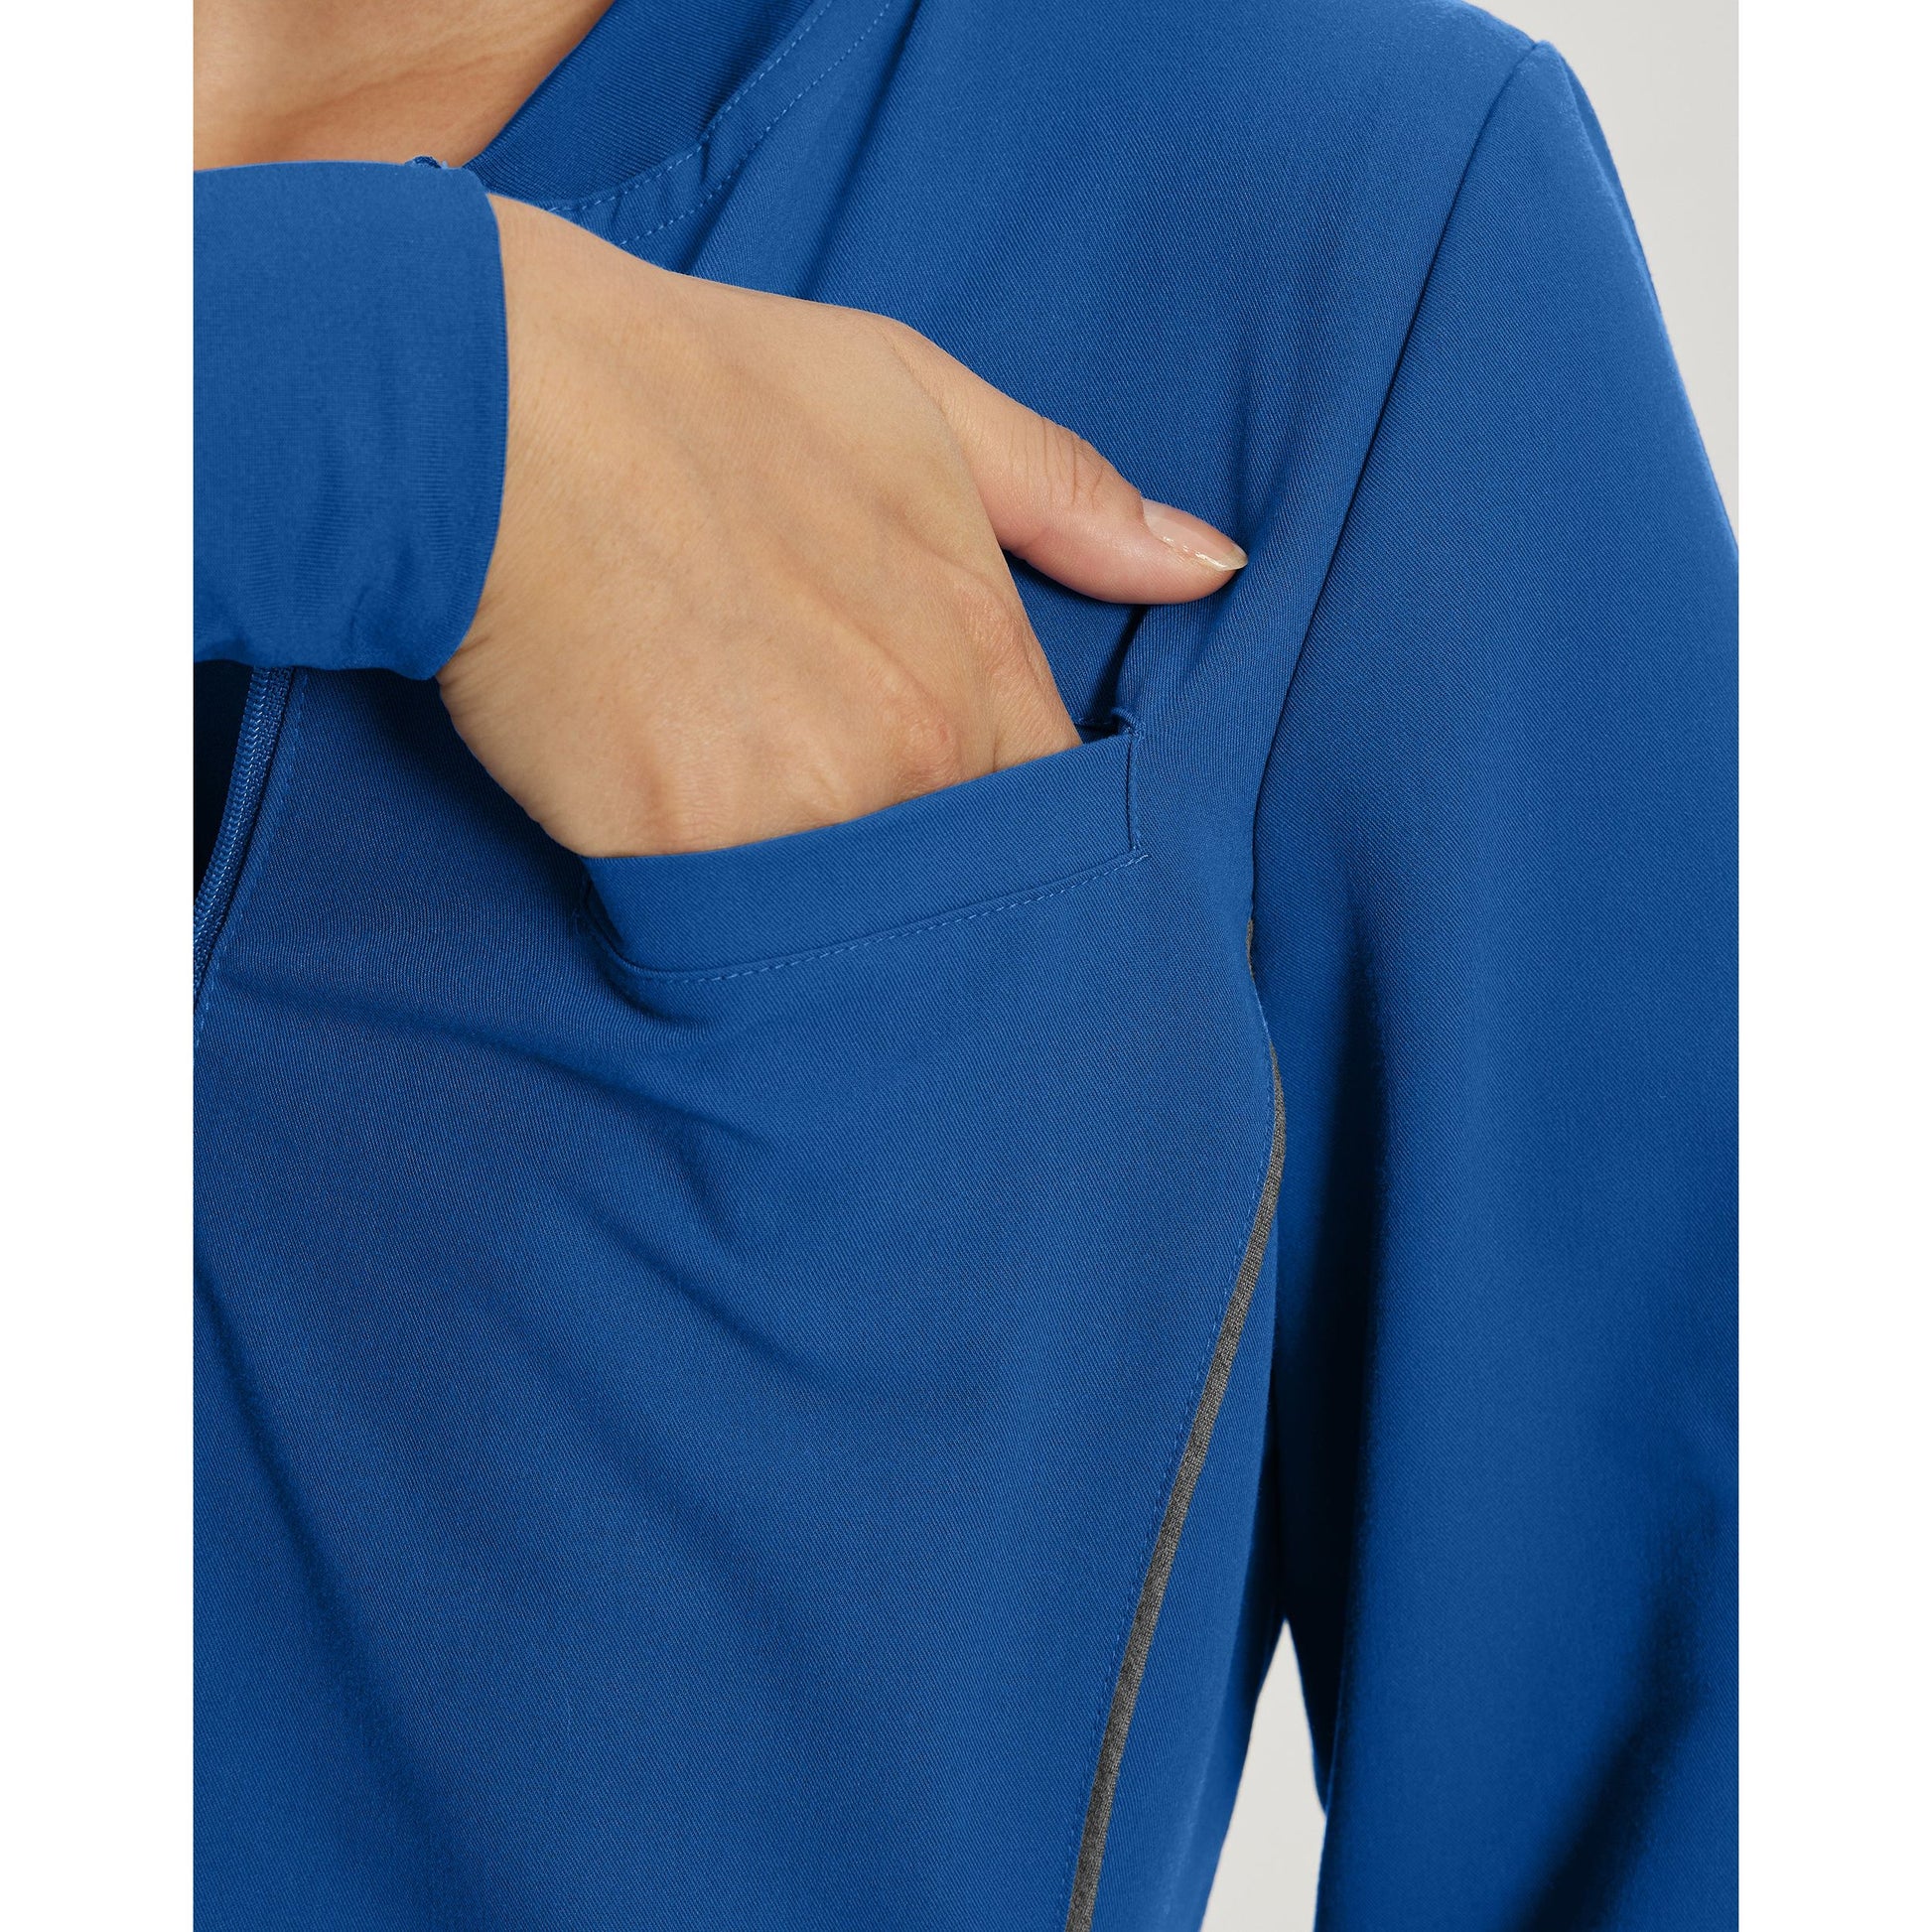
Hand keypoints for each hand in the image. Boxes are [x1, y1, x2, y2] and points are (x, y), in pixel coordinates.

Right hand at [439, 196, 1244, 856]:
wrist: (500, 411)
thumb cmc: (707, 390)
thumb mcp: (916, 397)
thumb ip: (1071, 500)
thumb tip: (1217, 568)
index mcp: (979, 661)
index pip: (1053, 810)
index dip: (1015, 829)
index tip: (976, 836)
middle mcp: (915, 754)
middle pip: (960, 885)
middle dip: (927, 882)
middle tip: (852, 846)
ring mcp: (803, 813)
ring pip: (855, 924)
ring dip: (831, 912)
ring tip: (772, 855)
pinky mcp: (685, 857)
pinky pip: (733, 931)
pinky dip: (721, 914)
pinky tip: (680, 850)